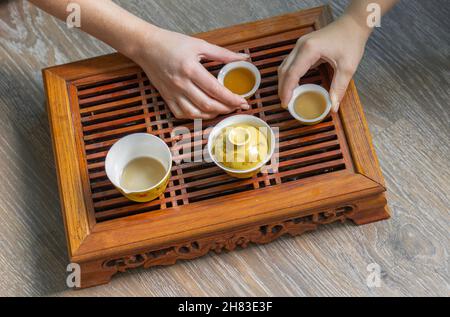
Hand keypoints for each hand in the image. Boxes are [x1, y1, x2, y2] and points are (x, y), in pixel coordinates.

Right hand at [133, 28, 248, 119]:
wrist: (146, 47)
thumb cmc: (171, 43)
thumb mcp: (199, 44)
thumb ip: (223, 54)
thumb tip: (243, 58)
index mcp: (191, 69)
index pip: (216, 90)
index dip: (232, 99)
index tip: (243, 101)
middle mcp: (181, 84)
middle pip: (208, 105)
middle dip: (226, 108)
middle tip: (236, 106)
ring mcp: (172, 93)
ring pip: (196, 113)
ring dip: (212, 114)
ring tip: (223, 109)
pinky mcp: (166, 98)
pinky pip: (182, 114)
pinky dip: (196, 116)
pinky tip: (205, 111)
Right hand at [278, 15, 371, 111]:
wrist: (353, 24)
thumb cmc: (351, 40)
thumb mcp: (347, 66)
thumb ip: (339, 87)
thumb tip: (333, 106)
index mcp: (309, 49)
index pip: (292, 73)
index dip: (287, 90)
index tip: (285, 104)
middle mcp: (300, 46)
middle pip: (284, 70)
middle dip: (282, 88)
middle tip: (285, 103)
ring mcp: (300, 45)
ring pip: (285, 66)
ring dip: (284, 81)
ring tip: (288, 96)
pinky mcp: (303, 47)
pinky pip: (291, 63)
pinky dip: (290, 75)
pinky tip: (294, 85)